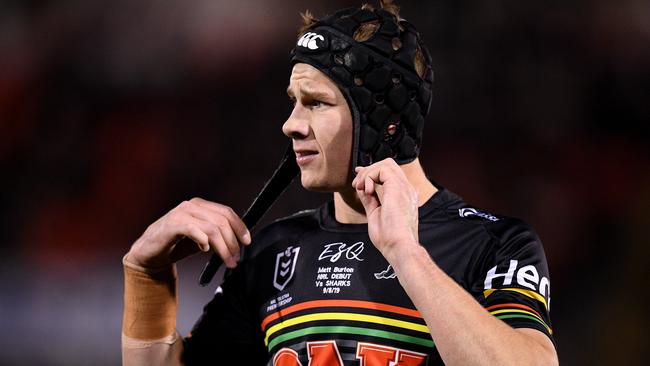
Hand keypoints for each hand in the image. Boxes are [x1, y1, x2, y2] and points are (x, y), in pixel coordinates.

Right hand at [126, 197, 250, 269]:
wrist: (149, 254)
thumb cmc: (175, 245)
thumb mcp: (201, 239)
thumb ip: (216, 236)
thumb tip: (237, 243)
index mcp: (200, 206)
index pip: (226, 212)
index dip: (240, 226)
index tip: (247, 242)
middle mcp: (192, 206)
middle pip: (222, 221)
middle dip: (233, 241)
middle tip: (236, 258)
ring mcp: (181, 213)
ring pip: (212, 228)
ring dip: (223, 247)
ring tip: (227, 260)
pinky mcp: (172, 224)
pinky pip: (194, 230)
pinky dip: (203, 241)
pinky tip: (204, 249)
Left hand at [351, 158, 419, 258]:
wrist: (398, 247)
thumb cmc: (389, 238)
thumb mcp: (375, 214)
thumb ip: (370, 199)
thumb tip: (362, 188)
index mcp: (403, 196)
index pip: (389, 174)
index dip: (372, 172)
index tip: (358, 178)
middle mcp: (406, 189)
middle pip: (388, 164)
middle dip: (369, 170)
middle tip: (357, 185)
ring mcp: (404, 187)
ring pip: (385, 164)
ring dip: (368, 173)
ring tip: (361, 188)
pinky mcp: (398, 187)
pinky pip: (382, 169)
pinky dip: (370, 176)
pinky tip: (367, 190)